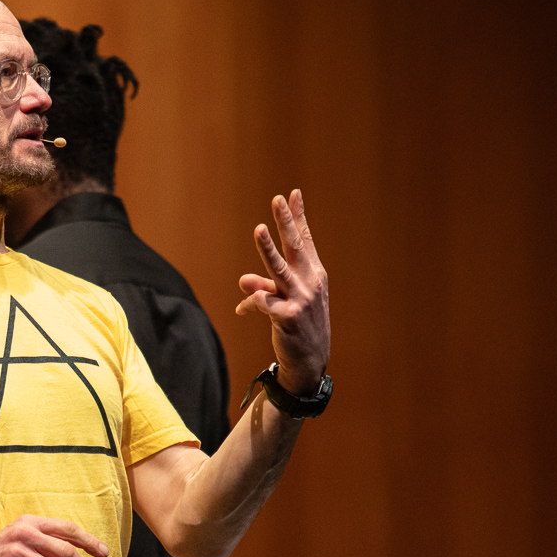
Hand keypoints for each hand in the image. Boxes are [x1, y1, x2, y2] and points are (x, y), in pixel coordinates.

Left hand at [236, 189, 330, 394]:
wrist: (309, 362)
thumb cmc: (299, 328)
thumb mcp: (286, 303)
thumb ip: (265, 287)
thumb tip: (243, 281)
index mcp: (313, 275)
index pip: (305, 241)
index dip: (299, 217)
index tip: (293, 194)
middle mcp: (309, 283)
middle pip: (294, 247)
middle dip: (286, 222)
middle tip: (278, 199)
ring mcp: (300, 299)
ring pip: (279, 269)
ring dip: (268, 248)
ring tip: (259, 229)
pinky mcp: (288, 317)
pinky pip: (263, 303)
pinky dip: (249, 302)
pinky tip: (243, 308)